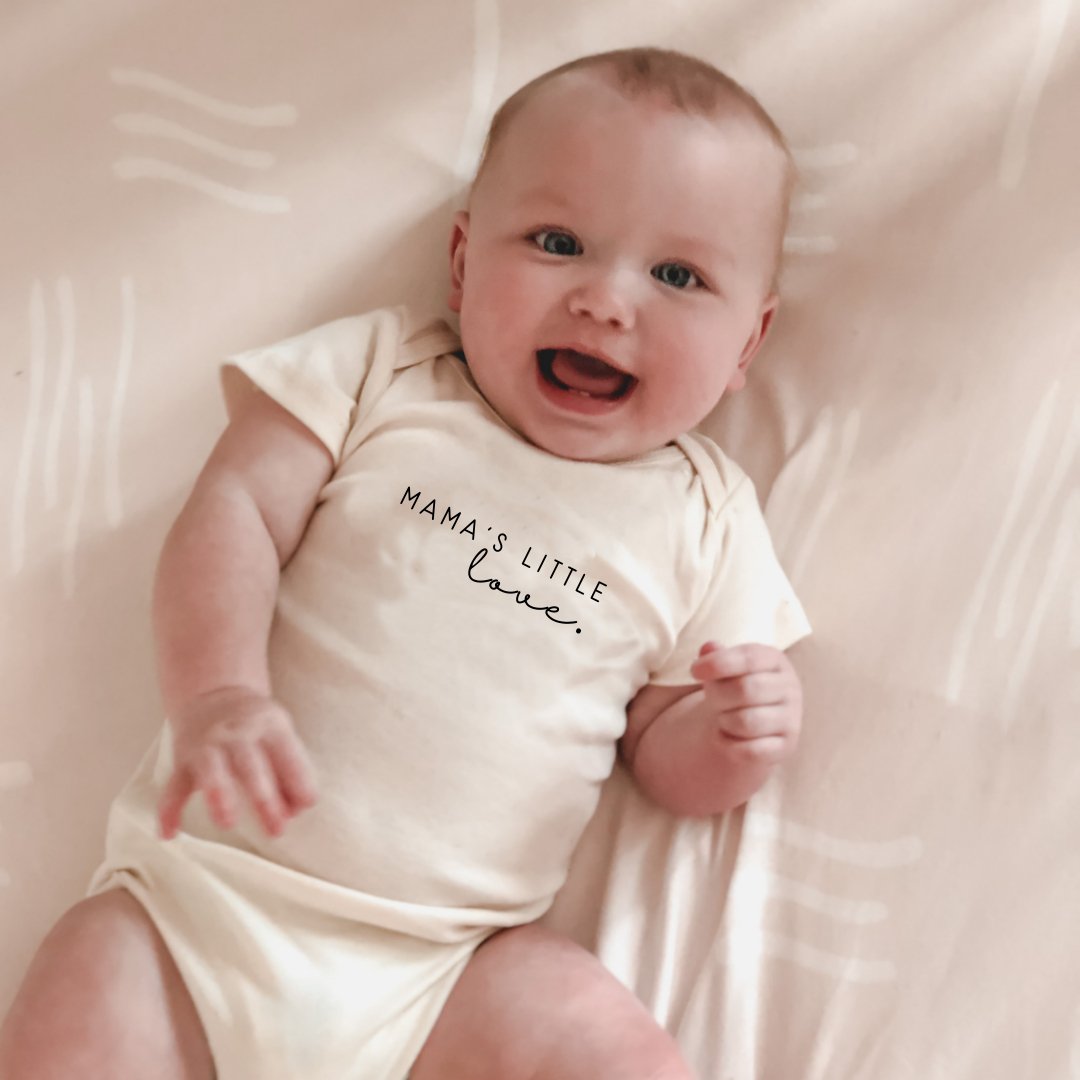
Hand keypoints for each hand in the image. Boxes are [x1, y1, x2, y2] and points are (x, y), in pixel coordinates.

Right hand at [157, 687, 317, 839]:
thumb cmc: (257, 726)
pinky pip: (174, 786)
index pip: (287, 754)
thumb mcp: (280, 735)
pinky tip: (169, 834)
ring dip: (220, 795)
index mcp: (270, 726)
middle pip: (251, 765)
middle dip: (265, 799)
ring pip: (212, 770)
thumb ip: (291, 770)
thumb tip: (297, 810)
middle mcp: (238, 733)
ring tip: (227, 823)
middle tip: (278, 830)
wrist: (215, 692)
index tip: (305, 806)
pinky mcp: (183, 759)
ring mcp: (208, 745)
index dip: (298, 781)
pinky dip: (169, 810)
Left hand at [688, 642, 801, 767]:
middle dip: (717, 695)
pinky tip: (727, 737)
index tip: (695, 670)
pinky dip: (728, 745)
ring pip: (746, 722)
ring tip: (723, 717)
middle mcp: (790, 688)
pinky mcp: (786, 747)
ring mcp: (791, 719)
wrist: (749, 724)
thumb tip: (708, 647)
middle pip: (745, 689)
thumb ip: (716, 658)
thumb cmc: (734, 687)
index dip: (719, 663)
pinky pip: (749, 750)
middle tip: (711, 699)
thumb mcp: (725, 669)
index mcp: (776, 661)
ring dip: (724, 721)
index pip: (750, 657)